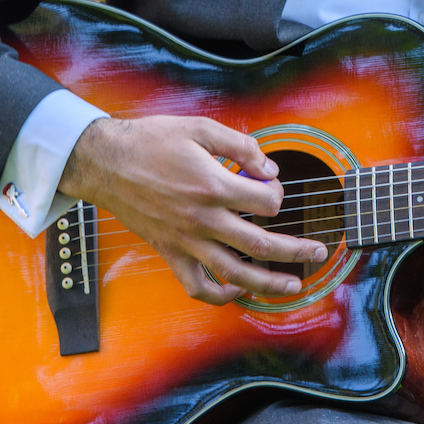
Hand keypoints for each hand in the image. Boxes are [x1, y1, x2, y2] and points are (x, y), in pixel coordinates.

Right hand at [57, 115, 327, 304]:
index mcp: (213, 186)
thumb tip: (268, 167)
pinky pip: (197, 285)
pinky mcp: (170, 252)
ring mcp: (186, 241)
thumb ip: (240, 145)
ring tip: (293, 286)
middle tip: (318, 252)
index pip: (266, 202)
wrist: (105, 162)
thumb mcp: (200, 128)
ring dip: (269, 283)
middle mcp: (203, 220)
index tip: (273, 186)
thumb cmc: (150, 141)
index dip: (278, 193)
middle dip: (295, 250)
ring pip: (234, 273)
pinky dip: (219, 295)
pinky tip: (237, 291)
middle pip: (260, 244)